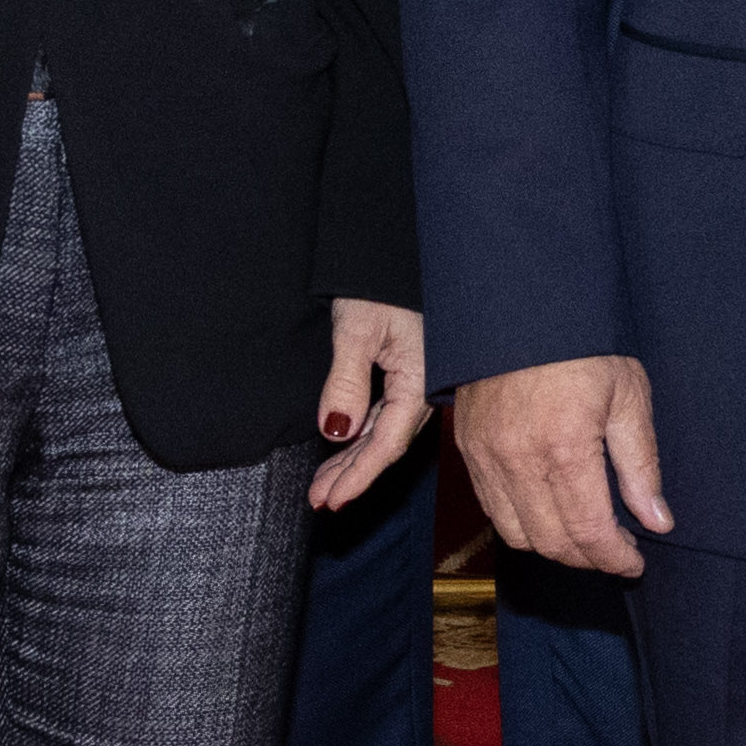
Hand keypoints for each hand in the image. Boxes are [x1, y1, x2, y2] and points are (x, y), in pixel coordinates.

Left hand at [311, 299, 431, 509]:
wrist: (395, 246)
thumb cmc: (381, 280)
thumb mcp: (358, 330)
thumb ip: (346, 382)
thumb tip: (335, 432)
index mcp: (421, 379)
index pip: (387, 442)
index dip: (359, 476)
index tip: (331, 500)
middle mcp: (424, 386)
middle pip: (387, 443)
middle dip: (353, 475)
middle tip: (321, 500)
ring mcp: (418, 379)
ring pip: (384, 431)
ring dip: (355, 458)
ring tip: (325, 485)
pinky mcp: (409, 370)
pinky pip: (386, 413)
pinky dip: (363, 433)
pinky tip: (345, 446)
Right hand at [451, 356, 668, 579]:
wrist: (522, 305)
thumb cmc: (583, 345)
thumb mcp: (628, 397)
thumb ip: (641, 466)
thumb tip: (657, 520)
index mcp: (563, 448)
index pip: (588, 532)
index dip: (614, 557)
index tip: (634, 562)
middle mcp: (517, 460)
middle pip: (551, 542)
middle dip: (588, 558)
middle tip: (617, 551)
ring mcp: (485, 457)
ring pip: (517, 534)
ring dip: (554, 547)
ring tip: (586, 536)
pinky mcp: (467, 449)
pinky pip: (492, 508)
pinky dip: (523, 524)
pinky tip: (551, 512)